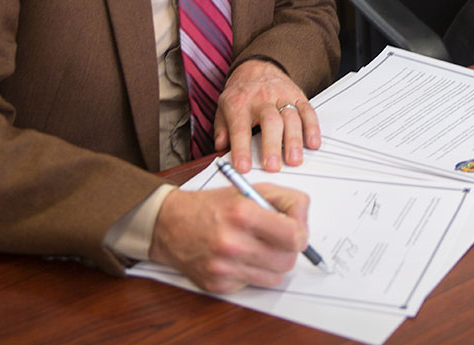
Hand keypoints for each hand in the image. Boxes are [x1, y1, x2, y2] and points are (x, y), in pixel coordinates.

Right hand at [149, 184, 308, 292]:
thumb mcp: (248, 189)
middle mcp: (233, 243)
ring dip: (273, 263)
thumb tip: (304, 220)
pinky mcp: (218, 285)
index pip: (294, 236)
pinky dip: (253, 272)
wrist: (169, 224)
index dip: (300, 232)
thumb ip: (283, 200)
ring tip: (259, 247)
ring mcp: (224, 268)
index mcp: (243, 214)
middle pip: (288, 260)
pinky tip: (240, 257)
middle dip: (288, 249)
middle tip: (277, 238)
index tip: (294, 228)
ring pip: (275, 277)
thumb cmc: (210, 205)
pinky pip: (253, 284)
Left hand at [214, 59, 320, 171]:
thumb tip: (220, 150)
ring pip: (291, 117)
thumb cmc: (241, 94)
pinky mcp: (298, 96)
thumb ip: (222, 131)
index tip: (244, 167)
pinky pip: (308, 111)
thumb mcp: (222, 108)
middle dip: (271, 145)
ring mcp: (282, 97)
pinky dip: (312, 128)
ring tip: (294, 160)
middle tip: (272, 166)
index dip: (241, 149)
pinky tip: (312, 144)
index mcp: (239, 104)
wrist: (256, 67)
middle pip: (269, 121)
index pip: (239, 128)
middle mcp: (262, 100)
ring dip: (294, 140)